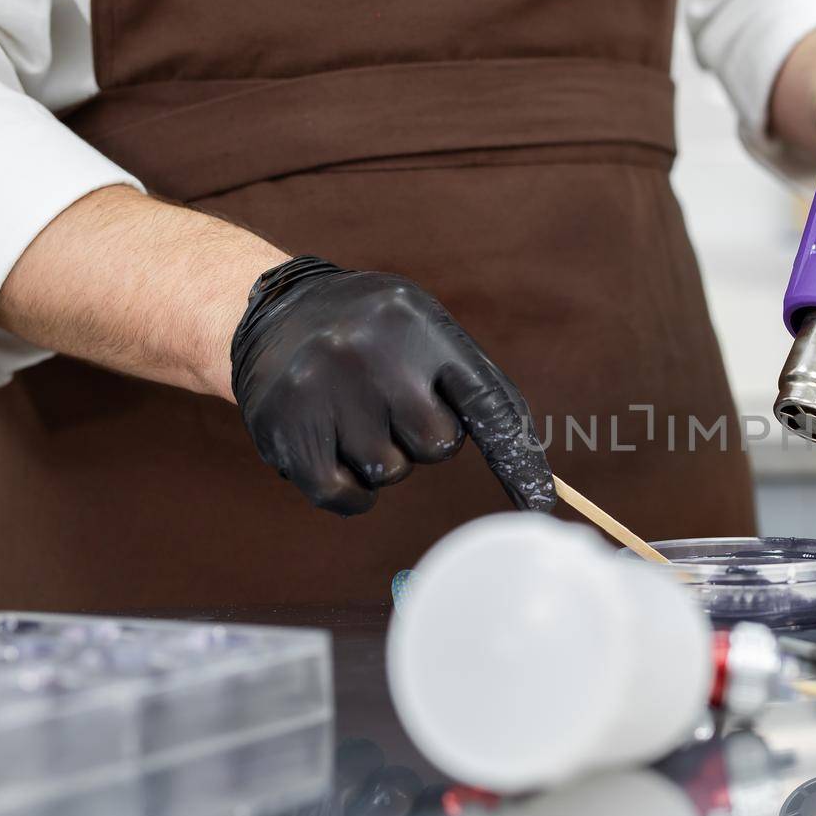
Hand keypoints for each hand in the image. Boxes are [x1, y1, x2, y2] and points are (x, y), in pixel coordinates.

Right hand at [230, 257, 556, 515]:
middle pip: (438, 446)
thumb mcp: (426, 331)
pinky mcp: (285, 425)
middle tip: (390, 404)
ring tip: (354, 414)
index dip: (518, 459)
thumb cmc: (375, 336)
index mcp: (420, 324)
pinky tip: (336, 452)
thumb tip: (537, 484)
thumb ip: (476, 390)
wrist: (274, 311)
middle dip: (422, 438)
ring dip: (382, 458)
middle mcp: (371, 350)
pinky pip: (346, 496)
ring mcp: (324, 386)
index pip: (488, 405)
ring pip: (391, 472)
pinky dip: (351, 493)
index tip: (542, 504)